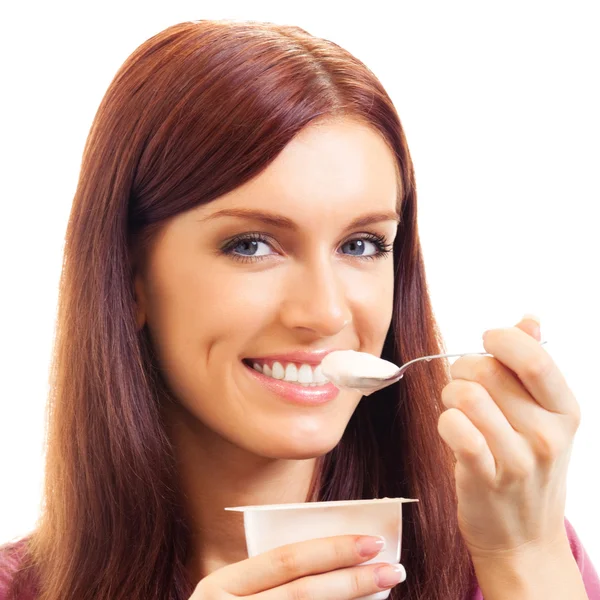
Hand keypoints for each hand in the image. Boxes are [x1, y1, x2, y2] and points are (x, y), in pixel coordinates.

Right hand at [189, 534, 405, 598]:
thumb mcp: (230, 596)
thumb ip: (267, 580)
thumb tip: (335, 562)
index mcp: (220, 586)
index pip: (286, 559)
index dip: (332, 549)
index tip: (373, 541)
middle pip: (303, 593)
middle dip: (353, 579)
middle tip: (393, 568)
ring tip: (384, 591)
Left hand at [437, 315, 579, 561]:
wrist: (523, 538)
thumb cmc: (528, 467)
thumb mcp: (545, 417)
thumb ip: (533, 367)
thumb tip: (530, 318)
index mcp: (565, 410)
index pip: (532, 356)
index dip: (500, 338)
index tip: (486, 341)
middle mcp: (548, 434)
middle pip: (487, 370)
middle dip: (463, 369)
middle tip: (464, 385)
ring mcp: (518, 460)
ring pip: (466, 395)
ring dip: (450, 395)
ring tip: (458, 410)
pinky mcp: (485, 478)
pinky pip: (455, 429)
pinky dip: (446, 421)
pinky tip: (452, 431)